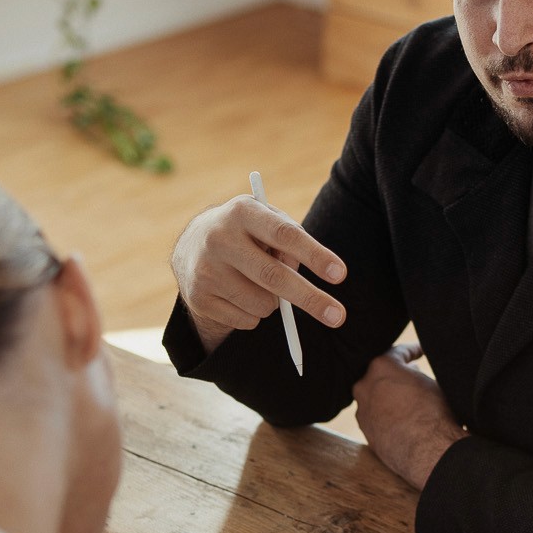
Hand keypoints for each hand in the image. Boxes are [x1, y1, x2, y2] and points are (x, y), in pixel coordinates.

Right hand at [171, 195, 347, 351]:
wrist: (191, 246)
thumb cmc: (247, 232)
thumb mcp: (267, 221)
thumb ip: (290, 238)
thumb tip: (298, 274)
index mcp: (242, 211)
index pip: (284, 235)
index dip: (315, 255)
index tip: (340, 274)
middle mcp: (219, 238)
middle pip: (273, 276)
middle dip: (310, 299)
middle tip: (338, 316)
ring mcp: (206, 270)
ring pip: (263, 304)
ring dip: (276, 303)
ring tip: (260, 284)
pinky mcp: (198, 298)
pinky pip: (247, 321)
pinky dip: (255, 314)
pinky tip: (239, 294)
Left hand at [353, 344, 463, 490]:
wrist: (427, 450)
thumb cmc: (434, 413)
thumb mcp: (432, 382)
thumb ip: (415, 373)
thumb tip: (412, 373)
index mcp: (381, 367)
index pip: (398, 353)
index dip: (412, 351)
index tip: (420, 351)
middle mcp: (365, 386)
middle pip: (382, 375)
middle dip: (398, 374)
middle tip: (414, 373)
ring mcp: (363, 410)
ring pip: (377, 397)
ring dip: (391, 396)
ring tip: (409, 399)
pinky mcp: (366, 431)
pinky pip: (377, 417)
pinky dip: (388, 415)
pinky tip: (404, 419)